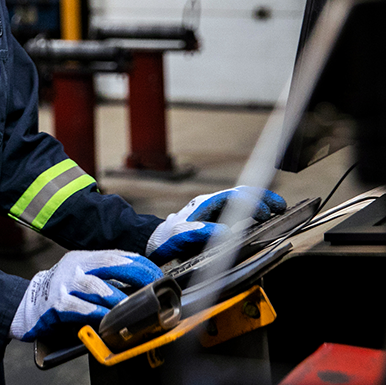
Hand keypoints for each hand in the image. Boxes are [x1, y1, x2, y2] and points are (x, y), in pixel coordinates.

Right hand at [9, 250, 162, 341]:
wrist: (29, 304)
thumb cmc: (63, 291)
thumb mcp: (82, 275)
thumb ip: (105, 276)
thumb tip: (142, 284)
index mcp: (84, 258)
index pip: (118, 255)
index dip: (140, 264)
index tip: (157, 276)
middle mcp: (75, 267)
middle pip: (110, 265)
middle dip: (136, 276)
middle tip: (153, 290)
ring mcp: (65, 284)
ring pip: (97, 288)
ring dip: (118, 299)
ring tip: (132, 308)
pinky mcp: (57, 304)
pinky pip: (81, 308)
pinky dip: (97, 314)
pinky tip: (108, 320)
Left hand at [145, 186, 286, 263]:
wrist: (154, 241)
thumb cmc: (165, 240)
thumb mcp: (178, 236)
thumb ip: (198, 232)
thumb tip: (225, 231)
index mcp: (203, 205)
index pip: (231, 198)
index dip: (250, 203)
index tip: (265, 213)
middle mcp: (210, 204)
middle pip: (241, 194)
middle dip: (263, 198)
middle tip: (282, 208)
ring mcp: (214, 211)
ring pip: (241, 200)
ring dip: (261, 203)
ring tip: (280, 211)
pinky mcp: (217, 220)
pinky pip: (239, 211)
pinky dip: (254, 212)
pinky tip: (266, 219)